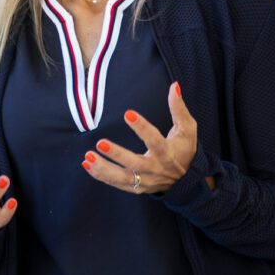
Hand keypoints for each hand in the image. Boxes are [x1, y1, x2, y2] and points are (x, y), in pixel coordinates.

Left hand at [82, 82, 213, 194]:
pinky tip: (87, 164)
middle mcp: (156, 169)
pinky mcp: (137, 188)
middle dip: (117, 155)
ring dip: (104, 169)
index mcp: (168, 154)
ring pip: (123, 178)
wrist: (186, 180)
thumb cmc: (184, 149)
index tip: (128, 113)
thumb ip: (179, 108)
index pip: (155, 141)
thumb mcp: (187, 129)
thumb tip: (174, 86)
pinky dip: (101, 176)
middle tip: (100, 143)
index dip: (142, 128)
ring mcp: (146, 181)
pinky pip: (117, 183)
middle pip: (135, 164)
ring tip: (87, 157)